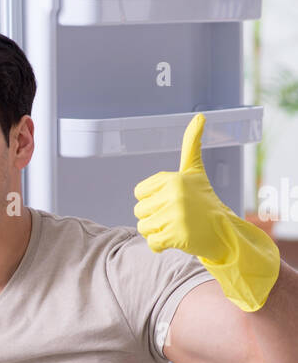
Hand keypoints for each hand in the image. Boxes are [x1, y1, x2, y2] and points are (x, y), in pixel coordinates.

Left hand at [132, 114, 237, 260]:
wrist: (224, 232)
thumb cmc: (204, 201)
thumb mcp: (195, 172)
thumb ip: (191, 145)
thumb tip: (200, 116)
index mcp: (173, 178)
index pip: (139, 193)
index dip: (152, 200)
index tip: (171, 200)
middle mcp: (174, 195)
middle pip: (139, 211)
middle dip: (154, 217)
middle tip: (176, 216)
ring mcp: (175, 216)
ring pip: (143, 228)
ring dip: (156, 232)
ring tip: (175, 227)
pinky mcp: (176, 236)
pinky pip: (152, 243)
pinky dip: (160, 246)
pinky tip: (176, 239)